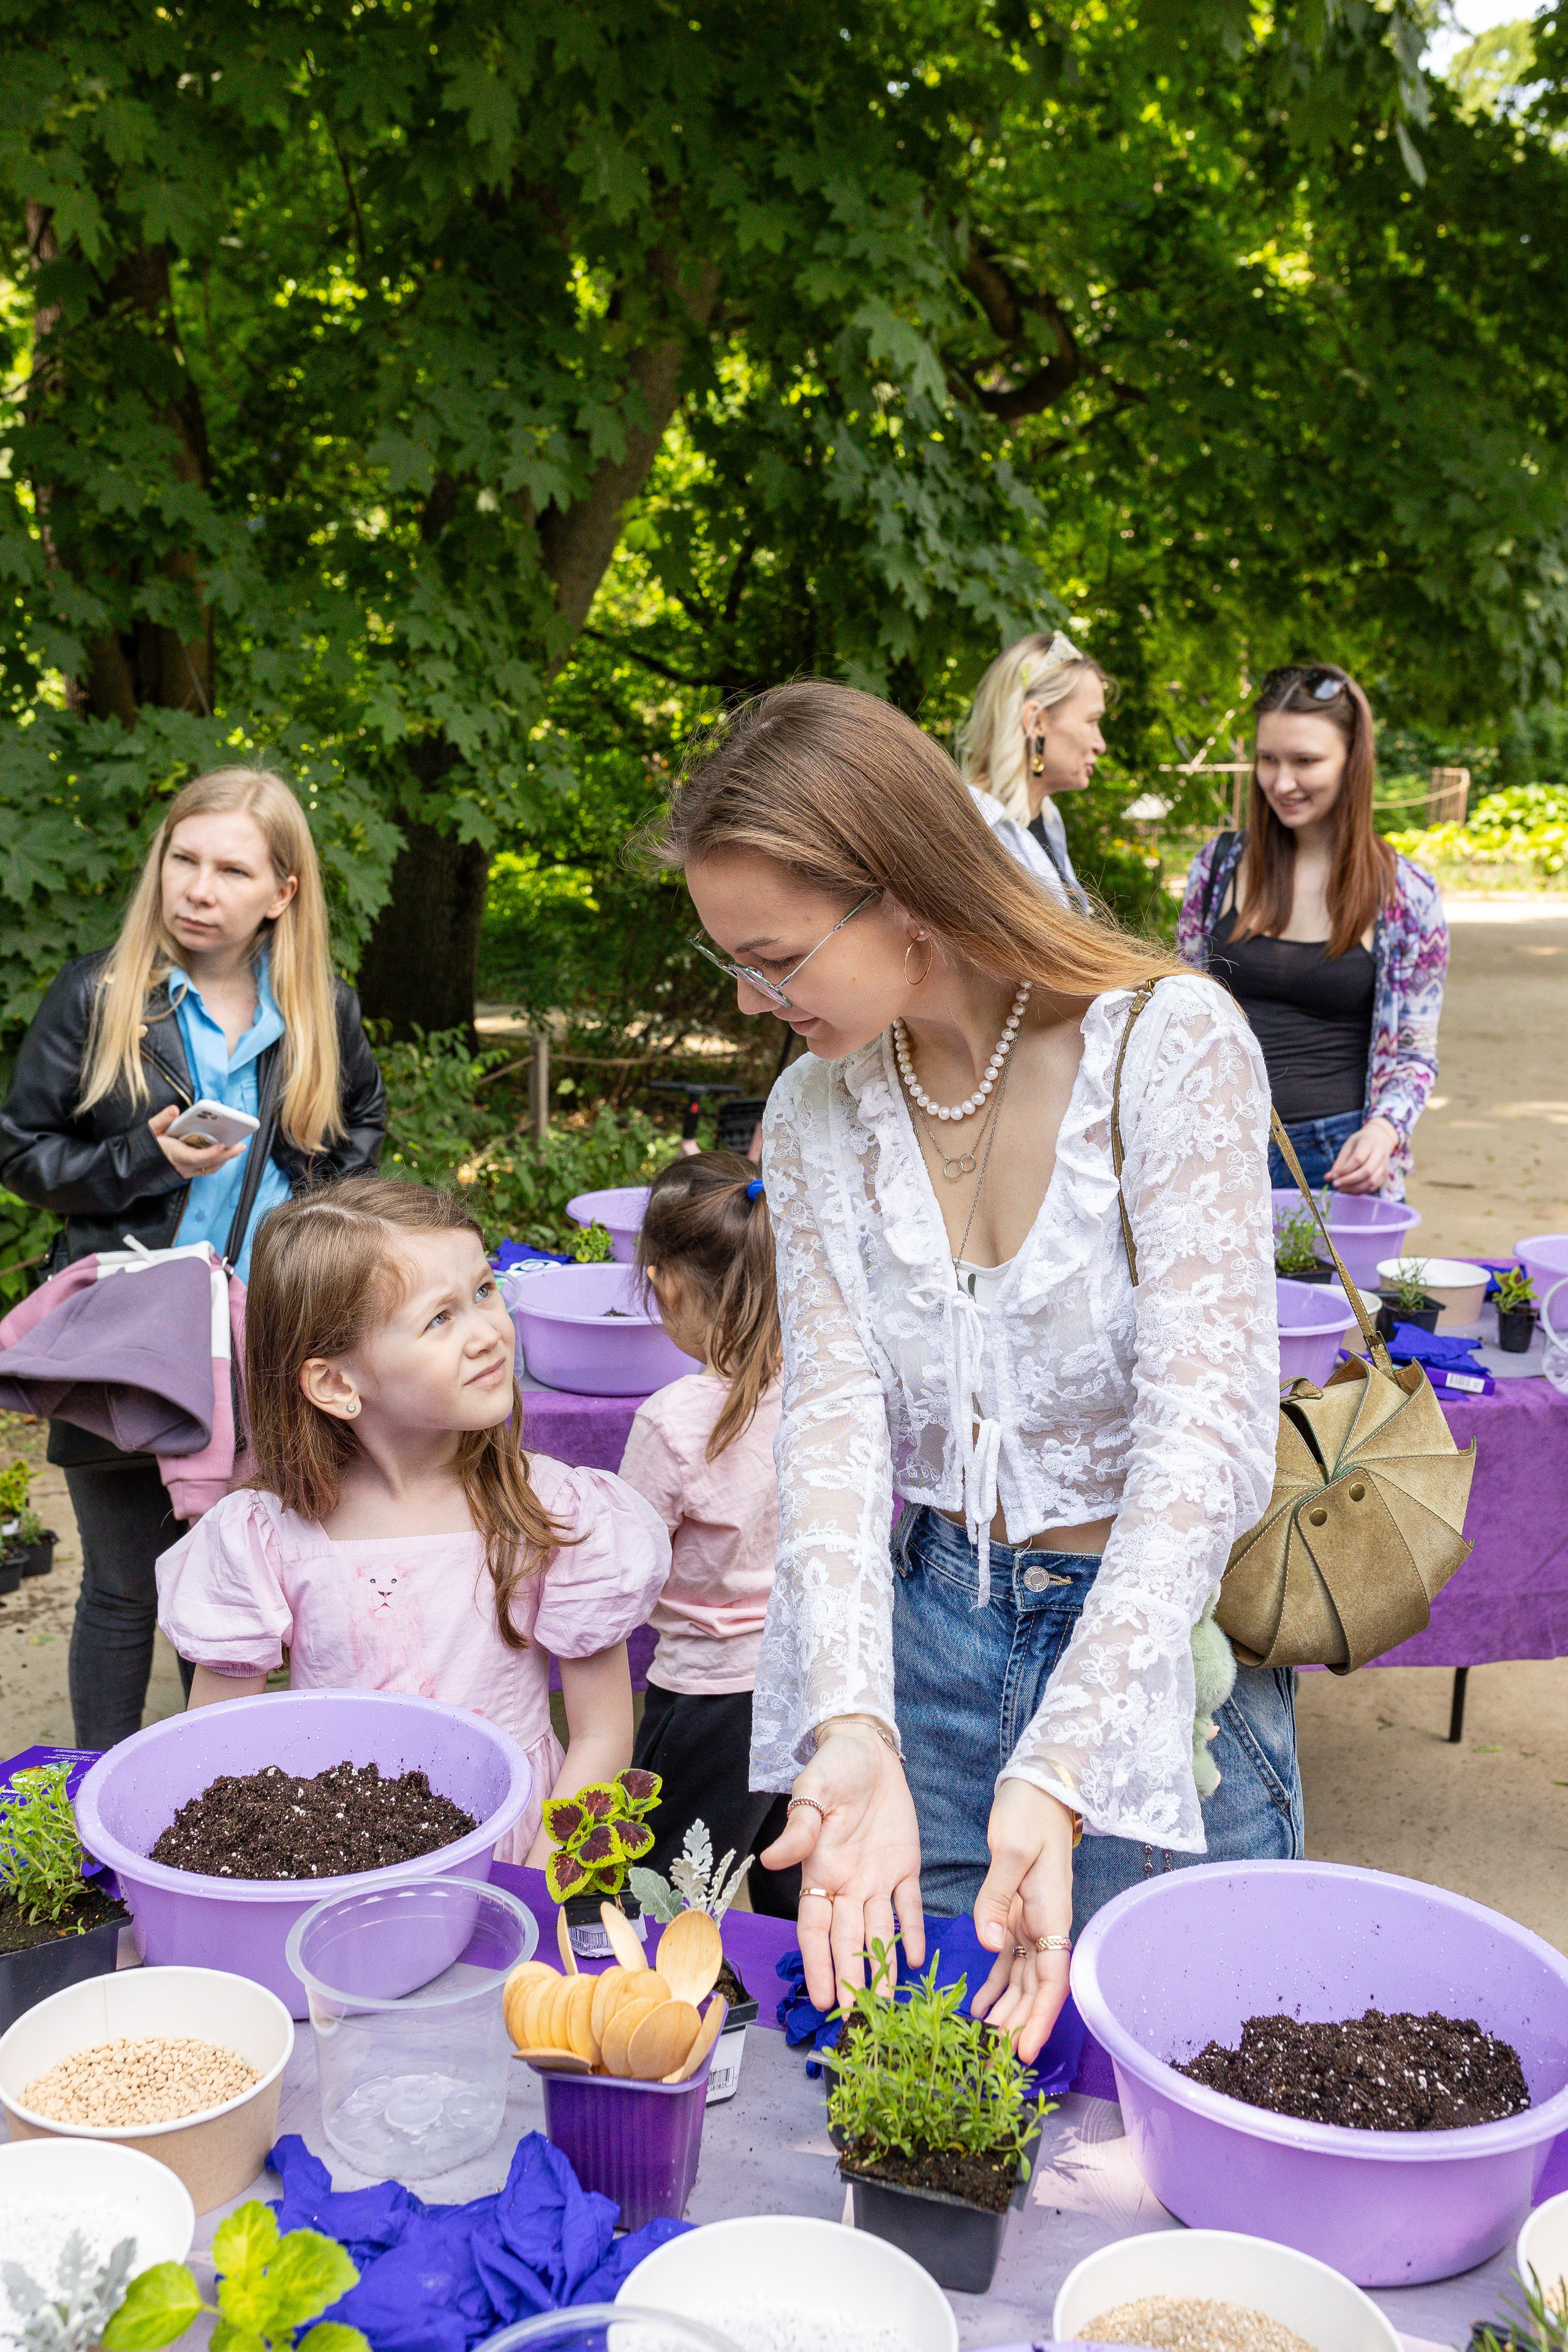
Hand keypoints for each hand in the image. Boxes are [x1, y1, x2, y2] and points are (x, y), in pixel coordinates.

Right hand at [150, 1104, 247, 1179]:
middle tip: (240, 1145)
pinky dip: (217, 1161)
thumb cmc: (146, 1145)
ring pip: (209, 1168)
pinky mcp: (188, 1173)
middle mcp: (182, 1166)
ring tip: (237, 1147)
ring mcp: (186, 1172)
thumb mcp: (150, 1130)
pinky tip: (225, 1152)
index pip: (194, 1157)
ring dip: (224, 1159)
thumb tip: (173, 1110)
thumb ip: (162, 1120)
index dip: (209, 1153)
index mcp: (173, 1155)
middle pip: (208, 1163)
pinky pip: (206, 1169)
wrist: (137, 1164)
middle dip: (225, 1154)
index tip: (221, 1145)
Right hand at [761, 1723, 924, 2010]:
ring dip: (882, 1967)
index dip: (820, 1965)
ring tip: (888, 2005)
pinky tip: (915, 1959)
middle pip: (848, 1941)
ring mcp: (878, 1877)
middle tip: (859, 2021)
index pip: (816, 1930)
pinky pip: (910, 1904)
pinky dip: (913, 1930)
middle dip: (852, 1980)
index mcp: (820, 1871)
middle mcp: (848, 1883)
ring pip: (879, 1932)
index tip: (824, 1999)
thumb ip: (799, 1829)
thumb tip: (770, 1861)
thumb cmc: (832, 1766)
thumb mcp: (813, 1792)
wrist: (866, 1745)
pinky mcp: (906, 1864)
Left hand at [968, 1778, 1076, 2063]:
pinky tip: (980, 2008)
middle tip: (996, 2061)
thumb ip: (997, 1897)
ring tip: (986, 2043)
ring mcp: (1032, 1921)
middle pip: (1038, 1988)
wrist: (1038, 1788)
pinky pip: (1009, 1959)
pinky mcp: (1017, 1914)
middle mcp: (1046, 1924)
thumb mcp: (1010, 1850)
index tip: (1022, 2050)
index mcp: (1051, 1913)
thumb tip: (990, 1944)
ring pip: (1023, 1979)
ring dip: (1008, 2011)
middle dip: (1021, 2025)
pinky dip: (996, 1985)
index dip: (1038, 2018)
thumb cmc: (1029, 1813)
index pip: (1051, 1978)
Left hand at [1325, 1116, 1396, 1195]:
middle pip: (1366, 1171)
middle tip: (1335, 1184)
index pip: (1358, 1159)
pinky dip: (1360, 1191)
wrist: (1379, 1140)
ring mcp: (1384, 1166)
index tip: (1332, 1176)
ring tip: (1341, 1189)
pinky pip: (1373, 1187)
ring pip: (1371, 1181)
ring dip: (1354, 1188)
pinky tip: (1349, 1190)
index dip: (1344, 1170)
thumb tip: (1328, 1178)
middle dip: (1349, 1180)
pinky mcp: (1385, 1175)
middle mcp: (1380, 1154)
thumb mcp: (1348, 1147)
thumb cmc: (1359, 1143)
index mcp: (1369, 1143)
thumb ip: (1339, 1163)